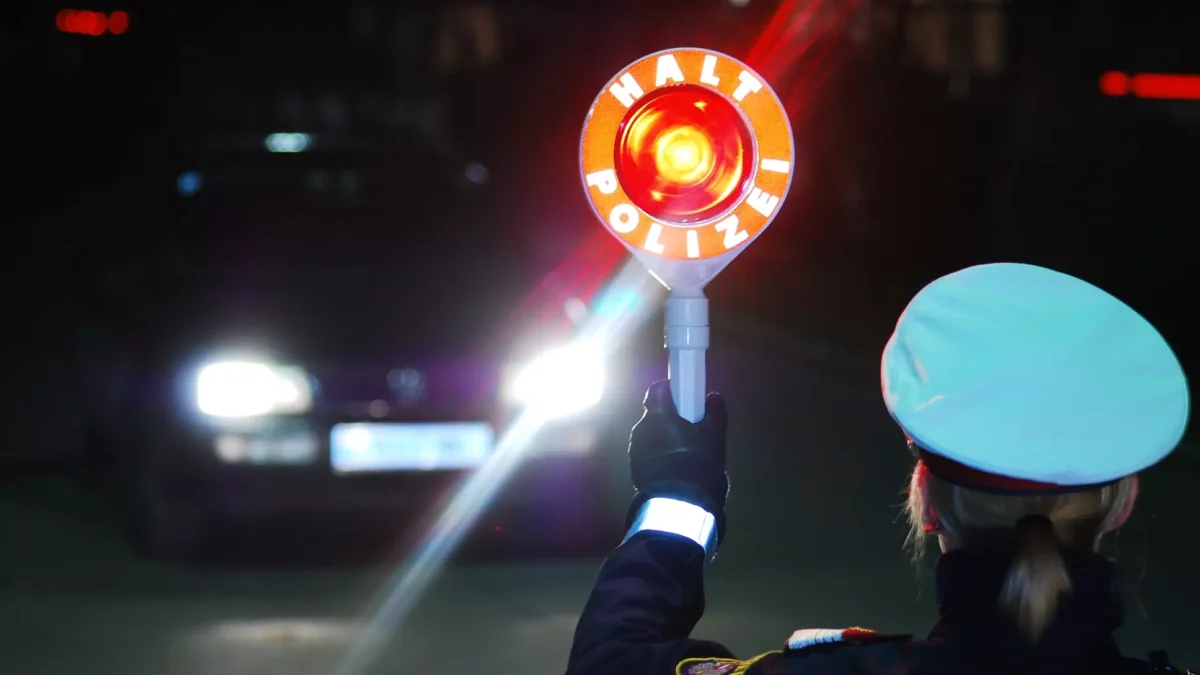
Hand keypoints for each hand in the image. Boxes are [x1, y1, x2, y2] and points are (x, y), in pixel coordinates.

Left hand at [626, 380, 728, 542]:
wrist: (679, 502)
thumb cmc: (698, 462)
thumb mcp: (714, 436)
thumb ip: (715, 412)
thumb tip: (714, 396)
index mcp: (658, 415)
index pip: (658, 390)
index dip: (671, 391)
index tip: (685, 399)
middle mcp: (641, 428)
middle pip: (655, 414)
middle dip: (671, 419)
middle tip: (692, 430)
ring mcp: (635, 450)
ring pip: (652, 436)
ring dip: (665, 440)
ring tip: (686, 455)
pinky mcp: (635, 469)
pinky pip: (649, 454)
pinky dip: (660, 456)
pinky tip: (676, 470)